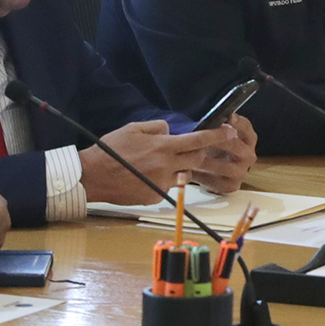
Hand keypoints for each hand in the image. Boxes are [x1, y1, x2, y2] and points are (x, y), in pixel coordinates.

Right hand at [84, 116, 258, 202]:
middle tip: (193, 149)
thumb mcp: (133, 129)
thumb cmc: (111, 149)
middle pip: (196, 159)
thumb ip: (157, 128)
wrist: (93, 176)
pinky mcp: (154, 197)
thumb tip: (170, 131)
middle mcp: (166, 166)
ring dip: (177, 168)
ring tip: (154, 164)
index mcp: (163, 147)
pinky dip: (162, 180)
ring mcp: (161, 184)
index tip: (231, 132)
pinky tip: (144, 176)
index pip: (197, 141)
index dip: (217, 136)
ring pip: (181, 174)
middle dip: (200, 153)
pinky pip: (167, 187)